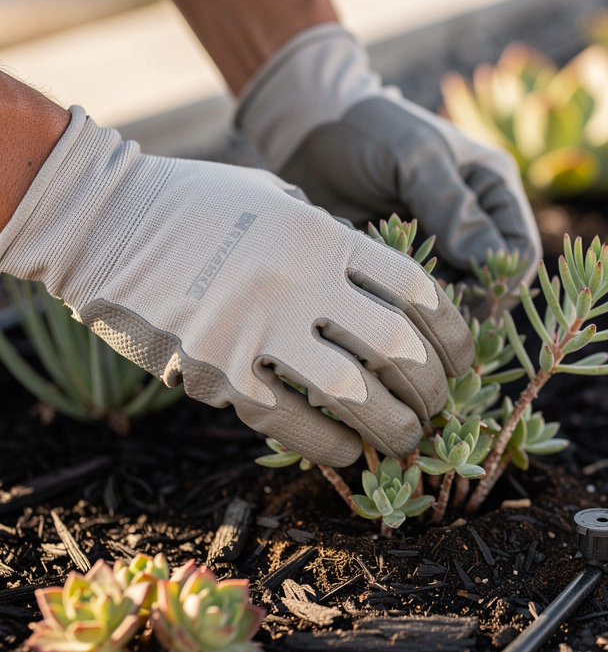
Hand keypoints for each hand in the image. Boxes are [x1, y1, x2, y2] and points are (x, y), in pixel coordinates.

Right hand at [0, 107, 473, 465]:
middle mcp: (299, 280)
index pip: (415, 291)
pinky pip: (291, 423)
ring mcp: (257, 326)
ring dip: (392, 427)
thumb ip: (332, 238)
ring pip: (354, 394)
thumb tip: (382, 286)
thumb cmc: (194, 205)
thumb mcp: (277, 197)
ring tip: (405, 441)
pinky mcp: (215, 370)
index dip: (451, 336)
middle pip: (397, 348)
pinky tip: (350, 454)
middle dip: (431, 390)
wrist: (101, 221)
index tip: (462, 363)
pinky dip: (331, 447)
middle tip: (436, 409)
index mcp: (322, 234)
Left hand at [236, 24, 540, 282]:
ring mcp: (440, 245)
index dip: (502, 281)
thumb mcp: (414, 156)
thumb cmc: (368, 131)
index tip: (466, 295)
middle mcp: (475, 221)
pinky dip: (406, 299)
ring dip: (433, 303)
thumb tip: (487, 262)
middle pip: (492, 283)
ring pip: (457, 296)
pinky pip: (419, 296)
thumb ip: (452, 206)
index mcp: (493, 187)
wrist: (307, 134)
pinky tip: (384, 292)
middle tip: (427, 303)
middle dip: (466, 300)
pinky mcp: (407, 262)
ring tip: (401, 294)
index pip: (520, 251)